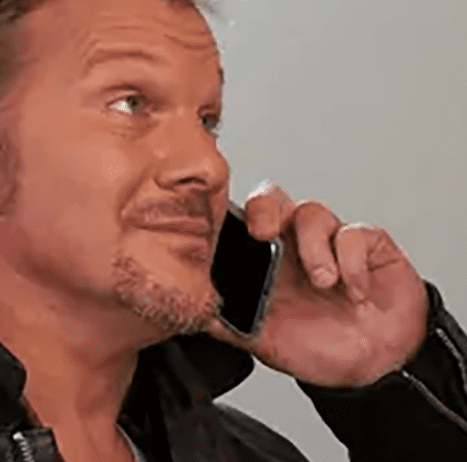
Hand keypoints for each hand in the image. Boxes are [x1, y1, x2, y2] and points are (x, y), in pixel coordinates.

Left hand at [203, 182, 429, 387]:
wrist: (372, 367)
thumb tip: (195, 314)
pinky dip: (353, 261)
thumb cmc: (318, 346)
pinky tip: (355, 291)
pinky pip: (356, 233)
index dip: (235, 218)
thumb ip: (228, 324)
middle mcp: (295, 244)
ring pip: (312, 212)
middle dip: (266, 209)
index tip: (231, 235)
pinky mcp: (369, 246)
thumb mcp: (263, 341)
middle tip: (265, 233)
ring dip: (314, 247)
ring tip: (323, 282)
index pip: (243, 220)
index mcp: (265, 260)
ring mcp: (331, 241)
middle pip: (273, 199)